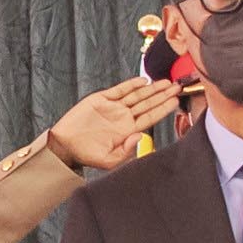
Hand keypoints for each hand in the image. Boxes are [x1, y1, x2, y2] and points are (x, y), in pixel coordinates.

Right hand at [44, 78, 185, 171]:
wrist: (65, 145)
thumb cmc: (87, 155)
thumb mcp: (109, 161)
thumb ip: (126, 151)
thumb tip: (140, 136)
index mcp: (127, 131)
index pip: (150, 117)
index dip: (163, 109)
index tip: (175, 101)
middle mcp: (123, 117)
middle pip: (147, 104)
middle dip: (162, 95)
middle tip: (177, 87)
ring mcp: (113, 107)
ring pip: (136, 95)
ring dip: (151, 88)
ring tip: (165, 82)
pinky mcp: (101, 98)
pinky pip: (120, 90)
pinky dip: (131, 85)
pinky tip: (143, 81)